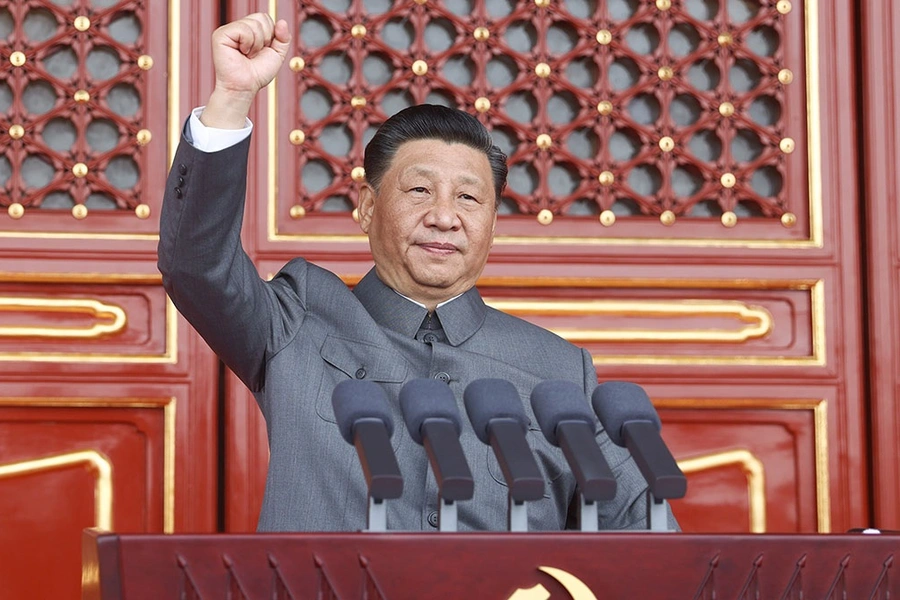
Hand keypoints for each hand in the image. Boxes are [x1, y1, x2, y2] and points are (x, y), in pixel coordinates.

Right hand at [201, 13, 291, 128]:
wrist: (246, 87)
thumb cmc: (257, 73)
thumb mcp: (277, 54)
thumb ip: (283, 38)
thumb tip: (282, 22)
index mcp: (249, 30)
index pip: (266, 18)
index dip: (271, 35)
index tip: (262, 50)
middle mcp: (238, 27)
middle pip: (261, 18)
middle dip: (265, 39)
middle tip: (254, 54)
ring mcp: (229, 30)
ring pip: (254, 24)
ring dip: (256, 44)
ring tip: (248, 55)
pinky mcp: (221, 34)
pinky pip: (243, 29)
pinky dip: (248, 44)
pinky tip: (241, 53)